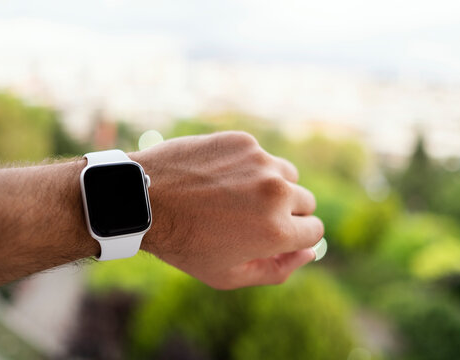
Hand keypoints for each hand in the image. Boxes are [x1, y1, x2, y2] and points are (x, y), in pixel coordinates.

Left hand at [132, 131, 323, 288]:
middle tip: (252, 218)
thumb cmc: (184, 244)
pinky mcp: (244, 142)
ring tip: (237, 197)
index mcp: (277, 231)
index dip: (296, 237)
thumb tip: (310, 253)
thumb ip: (278, 270)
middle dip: (287, 213)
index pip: (315, 231)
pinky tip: (220, 178)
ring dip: (273, 187)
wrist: (144, 199)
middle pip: (306, 202)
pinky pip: (261, 157)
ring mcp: (260, 162)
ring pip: (288, 176)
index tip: (275, 236)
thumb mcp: (229, 275)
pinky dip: (249, 168)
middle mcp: (277, 193)